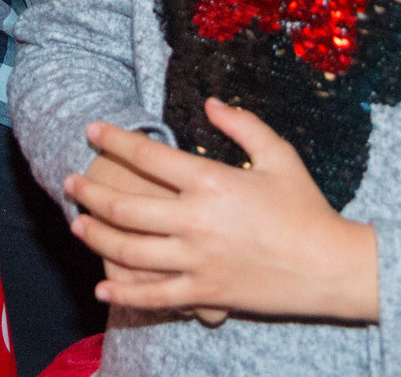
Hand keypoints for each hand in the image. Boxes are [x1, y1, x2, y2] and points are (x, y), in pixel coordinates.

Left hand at [63, 100, 378, 323]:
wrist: (330, 267)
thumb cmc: (307, 208)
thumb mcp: (279, 155)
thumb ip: (243, 125)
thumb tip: (211, 103)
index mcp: (211, 182)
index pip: (148, 158)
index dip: (114, 141)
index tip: (92, 130)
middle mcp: (195, 222)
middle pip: (125, 208)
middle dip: (90, 193)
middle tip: (70, 183)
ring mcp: (197, 262)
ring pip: (130, 252)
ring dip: (97, 237)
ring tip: (78, 226)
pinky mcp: (205, 294)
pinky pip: (154, 296)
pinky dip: (123, 293)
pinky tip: (102, 286)